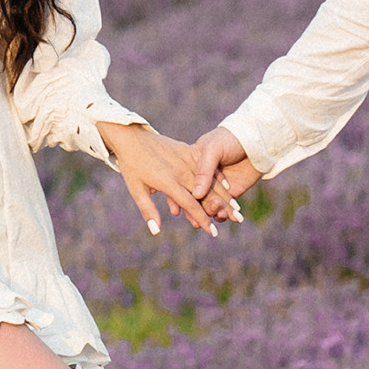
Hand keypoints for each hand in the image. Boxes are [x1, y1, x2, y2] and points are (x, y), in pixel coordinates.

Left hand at [97, 119, 231, 236]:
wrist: (132, 136)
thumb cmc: (131, 165)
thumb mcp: (136, 189)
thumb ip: (148, 210)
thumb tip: (156, 231)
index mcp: (169, 182)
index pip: (191, 204)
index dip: (202, 219)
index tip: (212, 232)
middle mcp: (181, 171)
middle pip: (206, 194)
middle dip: (222, 208)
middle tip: (237, 221)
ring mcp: (186, 159)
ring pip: (210, 180)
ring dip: (225, 195)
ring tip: (237, 208)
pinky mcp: (187, 150)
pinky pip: (206, 166)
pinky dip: (219, 178)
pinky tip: (230, 187)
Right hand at [186, 124, 259, 215]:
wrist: (255, 140)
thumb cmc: (229, 139)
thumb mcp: (213, 150)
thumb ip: (204, 171)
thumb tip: (196, 195)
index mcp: (191, 167)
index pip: (181, 187)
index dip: (178, 200)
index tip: (178, 210)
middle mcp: (202, 179)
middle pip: (193, 201)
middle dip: (196, 212)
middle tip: (204, 214)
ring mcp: (216, 188)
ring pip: (208, 207)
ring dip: (212, 213)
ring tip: (220, 210)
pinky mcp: (230, 194)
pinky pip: (223, 209)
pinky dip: (224, 215)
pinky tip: (230, 216)